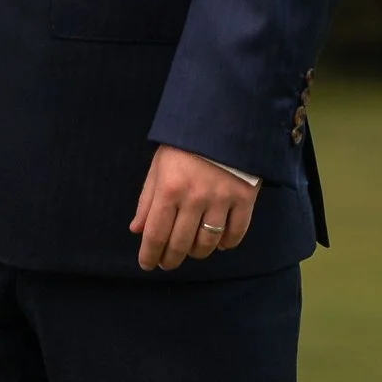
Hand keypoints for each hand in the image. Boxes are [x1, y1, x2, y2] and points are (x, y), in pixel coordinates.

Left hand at [131, 147, 257, 273]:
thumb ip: (147, 200)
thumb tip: (137, 230)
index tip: (147, 264)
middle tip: (167, 263)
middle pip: (181, 244)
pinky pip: (235, 234)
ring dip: (197, 253)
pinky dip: (226, 244)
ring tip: (191, 250)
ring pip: (207, 243)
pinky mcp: (244, 198)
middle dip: (170, 260)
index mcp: (169, 189)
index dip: (149, 255)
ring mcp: (221, 200)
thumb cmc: (185, 142)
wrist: (225, 117)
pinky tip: (219, 243)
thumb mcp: (159, 165)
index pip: (155, 234)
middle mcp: (194, 198)